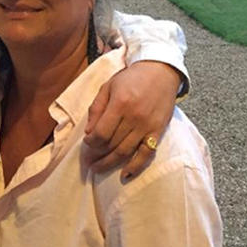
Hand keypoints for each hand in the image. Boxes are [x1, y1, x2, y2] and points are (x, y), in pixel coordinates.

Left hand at [84, 60, 180, 178]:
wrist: (160, 71)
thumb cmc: (131, 78)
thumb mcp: (107, 86)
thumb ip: (96, 108)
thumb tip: (89, 133)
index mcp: (120, 103)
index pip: (101, 132)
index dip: (90, 142)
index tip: (86, 143)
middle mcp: (134, 117)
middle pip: (111, 144)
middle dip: (96, 155)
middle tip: (87, 161)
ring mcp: (147, 126)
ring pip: (126, 151)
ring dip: (109, 163)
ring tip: (98, 168)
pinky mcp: (158, 131)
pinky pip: (147, 153)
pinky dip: (136, 166)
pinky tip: (125, 174)